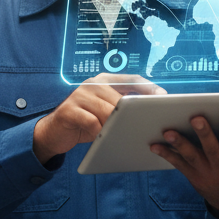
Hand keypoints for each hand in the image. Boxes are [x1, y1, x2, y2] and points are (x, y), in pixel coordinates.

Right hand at [32, 73, 164, 164]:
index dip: (149, 88)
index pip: (132, 79)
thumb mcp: (105, 112)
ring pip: (108, 110)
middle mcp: (93, 83)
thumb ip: (121, 108)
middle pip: (121, 97)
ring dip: (117, 125)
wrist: (54, 132)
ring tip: (126, 135)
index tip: (164, 98)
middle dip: (134, 112)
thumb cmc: (85, 123)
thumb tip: (149, 115)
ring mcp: (80, 95)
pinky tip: (104, 139)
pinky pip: (92, 122)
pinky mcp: (69, 110)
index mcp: (104, 80)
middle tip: (147, 124)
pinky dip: (100, 132)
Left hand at [150, 110, 218, 218]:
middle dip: (204, 133)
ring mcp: (206, 172)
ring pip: (192, 156)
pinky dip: (166, 154)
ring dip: (179, 144)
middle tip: (196, 117)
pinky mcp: (192, 175)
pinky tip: (154, 144)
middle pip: (212, 148)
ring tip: (168, 131)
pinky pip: (178, 164)